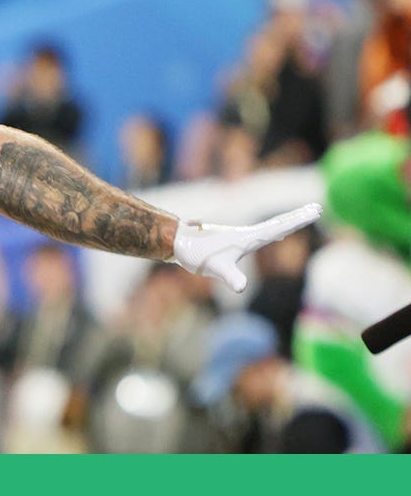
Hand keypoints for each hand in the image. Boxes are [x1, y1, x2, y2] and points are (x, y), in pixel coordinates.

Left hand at [171, 202, 321, 292]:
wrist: (178, 243)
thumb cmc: (197, 255)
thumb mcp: (216, 268)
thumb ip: (231, 277)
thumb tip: (241, 288)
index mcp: (248, 238)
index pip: (279, 228)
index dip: (297, 220)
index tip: (315, 210)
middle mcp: (247, 234)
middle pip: (278, 224)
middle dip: (298, 217)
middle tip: (317, 207)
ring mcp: (241, 237)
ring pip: (271, 227)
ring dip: (288, 222)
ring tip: (303, 217)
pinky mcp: (235, 242)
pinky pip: (262, 234)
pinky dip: (275, 231)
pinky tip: (277, 235)